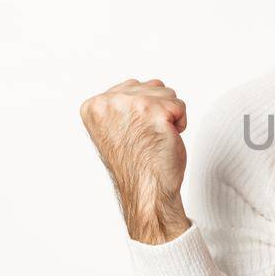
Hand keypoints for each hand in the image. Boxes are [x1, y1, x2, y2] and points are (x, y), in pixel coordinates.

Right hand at [80, 78, 192, 243]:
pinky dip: (180, 123)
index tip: (133, 134)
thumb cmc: (136, 163)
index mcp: (94, 105)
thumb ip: (120, 104)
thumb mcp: (115, 127)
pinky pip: (180, 106)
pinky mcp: (154, 112)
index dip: (142, 111)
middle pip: (152, 86)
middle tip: (146, 137)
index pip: (134, 86)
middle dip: (157, 111)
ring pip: (167, 93)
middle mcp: (108, 101)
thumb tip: (140, 85)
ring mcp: (131, 105)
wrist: (146, 190)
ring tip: (155, 137)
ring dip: (169, 116)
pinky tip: (165, 139)